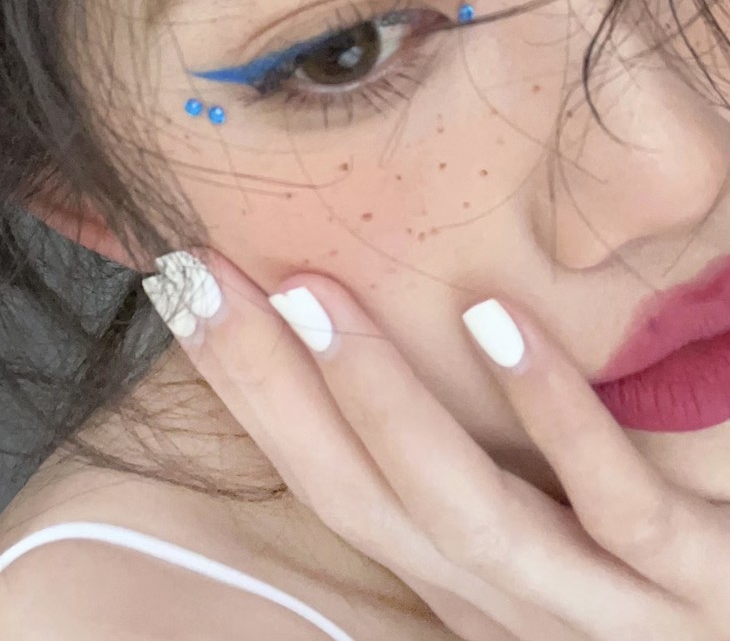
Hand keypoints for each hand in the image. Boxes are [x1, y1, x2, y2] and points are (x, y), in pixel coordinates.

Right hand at [142, 250, 728, 640]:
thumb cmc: (638, 563)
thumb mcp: (532, 514)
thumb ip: (465, 444)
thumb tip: (372, 334)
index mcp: (454, 571)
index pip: (324, 475)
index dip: (248, 388)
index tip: (187, 288)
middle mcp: (500, 597)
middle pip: (360, 494)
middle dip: (273, 388)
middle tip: (211, 281)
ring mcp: (594, 602)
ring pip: (462, 510)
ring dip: (380, 401)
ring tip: (317, 297)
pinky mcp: (693, 581)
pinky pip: (614, 503)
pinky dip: (551, 414)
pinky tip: (494, 321)